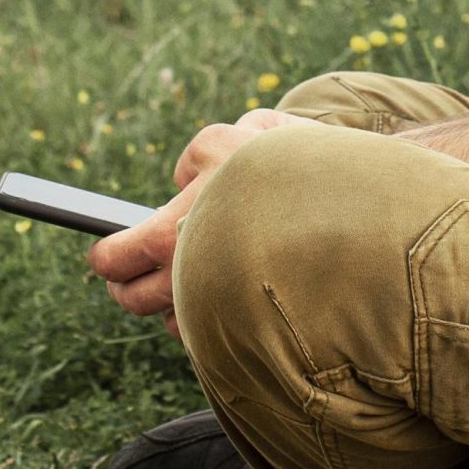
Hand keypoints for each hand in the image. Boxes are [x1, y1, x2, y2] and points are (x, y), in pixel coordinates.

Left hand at [86, 110, 302, 331]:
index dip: (106, 254)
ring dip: (174, 301)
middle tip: (132, 273)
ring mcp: (215, 311)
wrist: (363, 220)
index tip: (107, 252)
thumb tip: (187, 179)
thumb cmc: (300, 172)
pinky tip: (229, 293)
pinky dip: (212, 316)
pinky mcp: (247, 332)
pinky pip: (213, 333)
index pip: (114, 258)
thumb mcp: (244, 135)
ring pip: (173, 319)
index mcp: (171, 234)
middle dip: (127, 287)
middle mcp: (186, 280)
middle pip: (134, 300)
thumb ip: (202, 154)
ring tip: (192, 276)